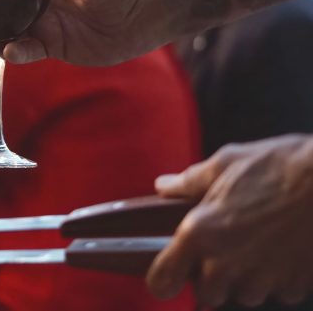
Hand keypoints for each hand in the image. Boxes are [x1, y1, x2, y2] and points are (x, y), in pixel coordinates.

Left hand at [148, 135, 312, 306]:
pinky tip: (282, 247)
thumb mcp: (226, 163)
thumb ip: (189, 182)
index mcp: (200, 233)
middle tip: (223, 243)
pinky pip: (275, 292)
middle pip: (206, 293)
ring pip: (242, 294)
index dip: (164, 278)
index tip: (171, 269)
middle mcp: (227, 263)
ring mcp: (263, 279)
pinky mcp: (294, 286)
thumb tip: (164, 186)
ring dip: (244, 276)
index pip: (163, 281)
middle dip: (210, 275)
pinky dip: (276, 277)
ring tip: (257, 240)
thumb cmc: (280, 166)